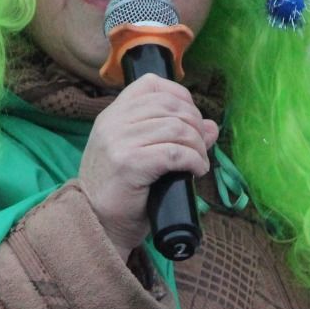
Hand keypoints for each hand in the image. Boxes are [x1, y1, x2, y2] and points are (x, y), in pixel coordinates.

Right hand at [79, 75, 218, 253]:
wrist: (98, 224)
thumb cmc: (121, 192)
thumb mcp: (142, 155)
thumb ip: (172, 135)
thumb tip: (210, 126)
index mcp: (112, 115)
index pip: (151, 84)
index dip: (181, 96)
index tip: (191, 119)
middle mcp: (113, 123)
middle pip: (170, 106)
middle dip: (195, 125)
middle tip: (200, 148)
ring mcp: (119, 142)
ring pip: (176, 128)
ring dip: (197, 146)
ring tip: (199, 163)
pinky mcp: (129, 163)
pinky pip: (174, 152)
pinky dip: (194, 161)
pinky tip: (196, 171)